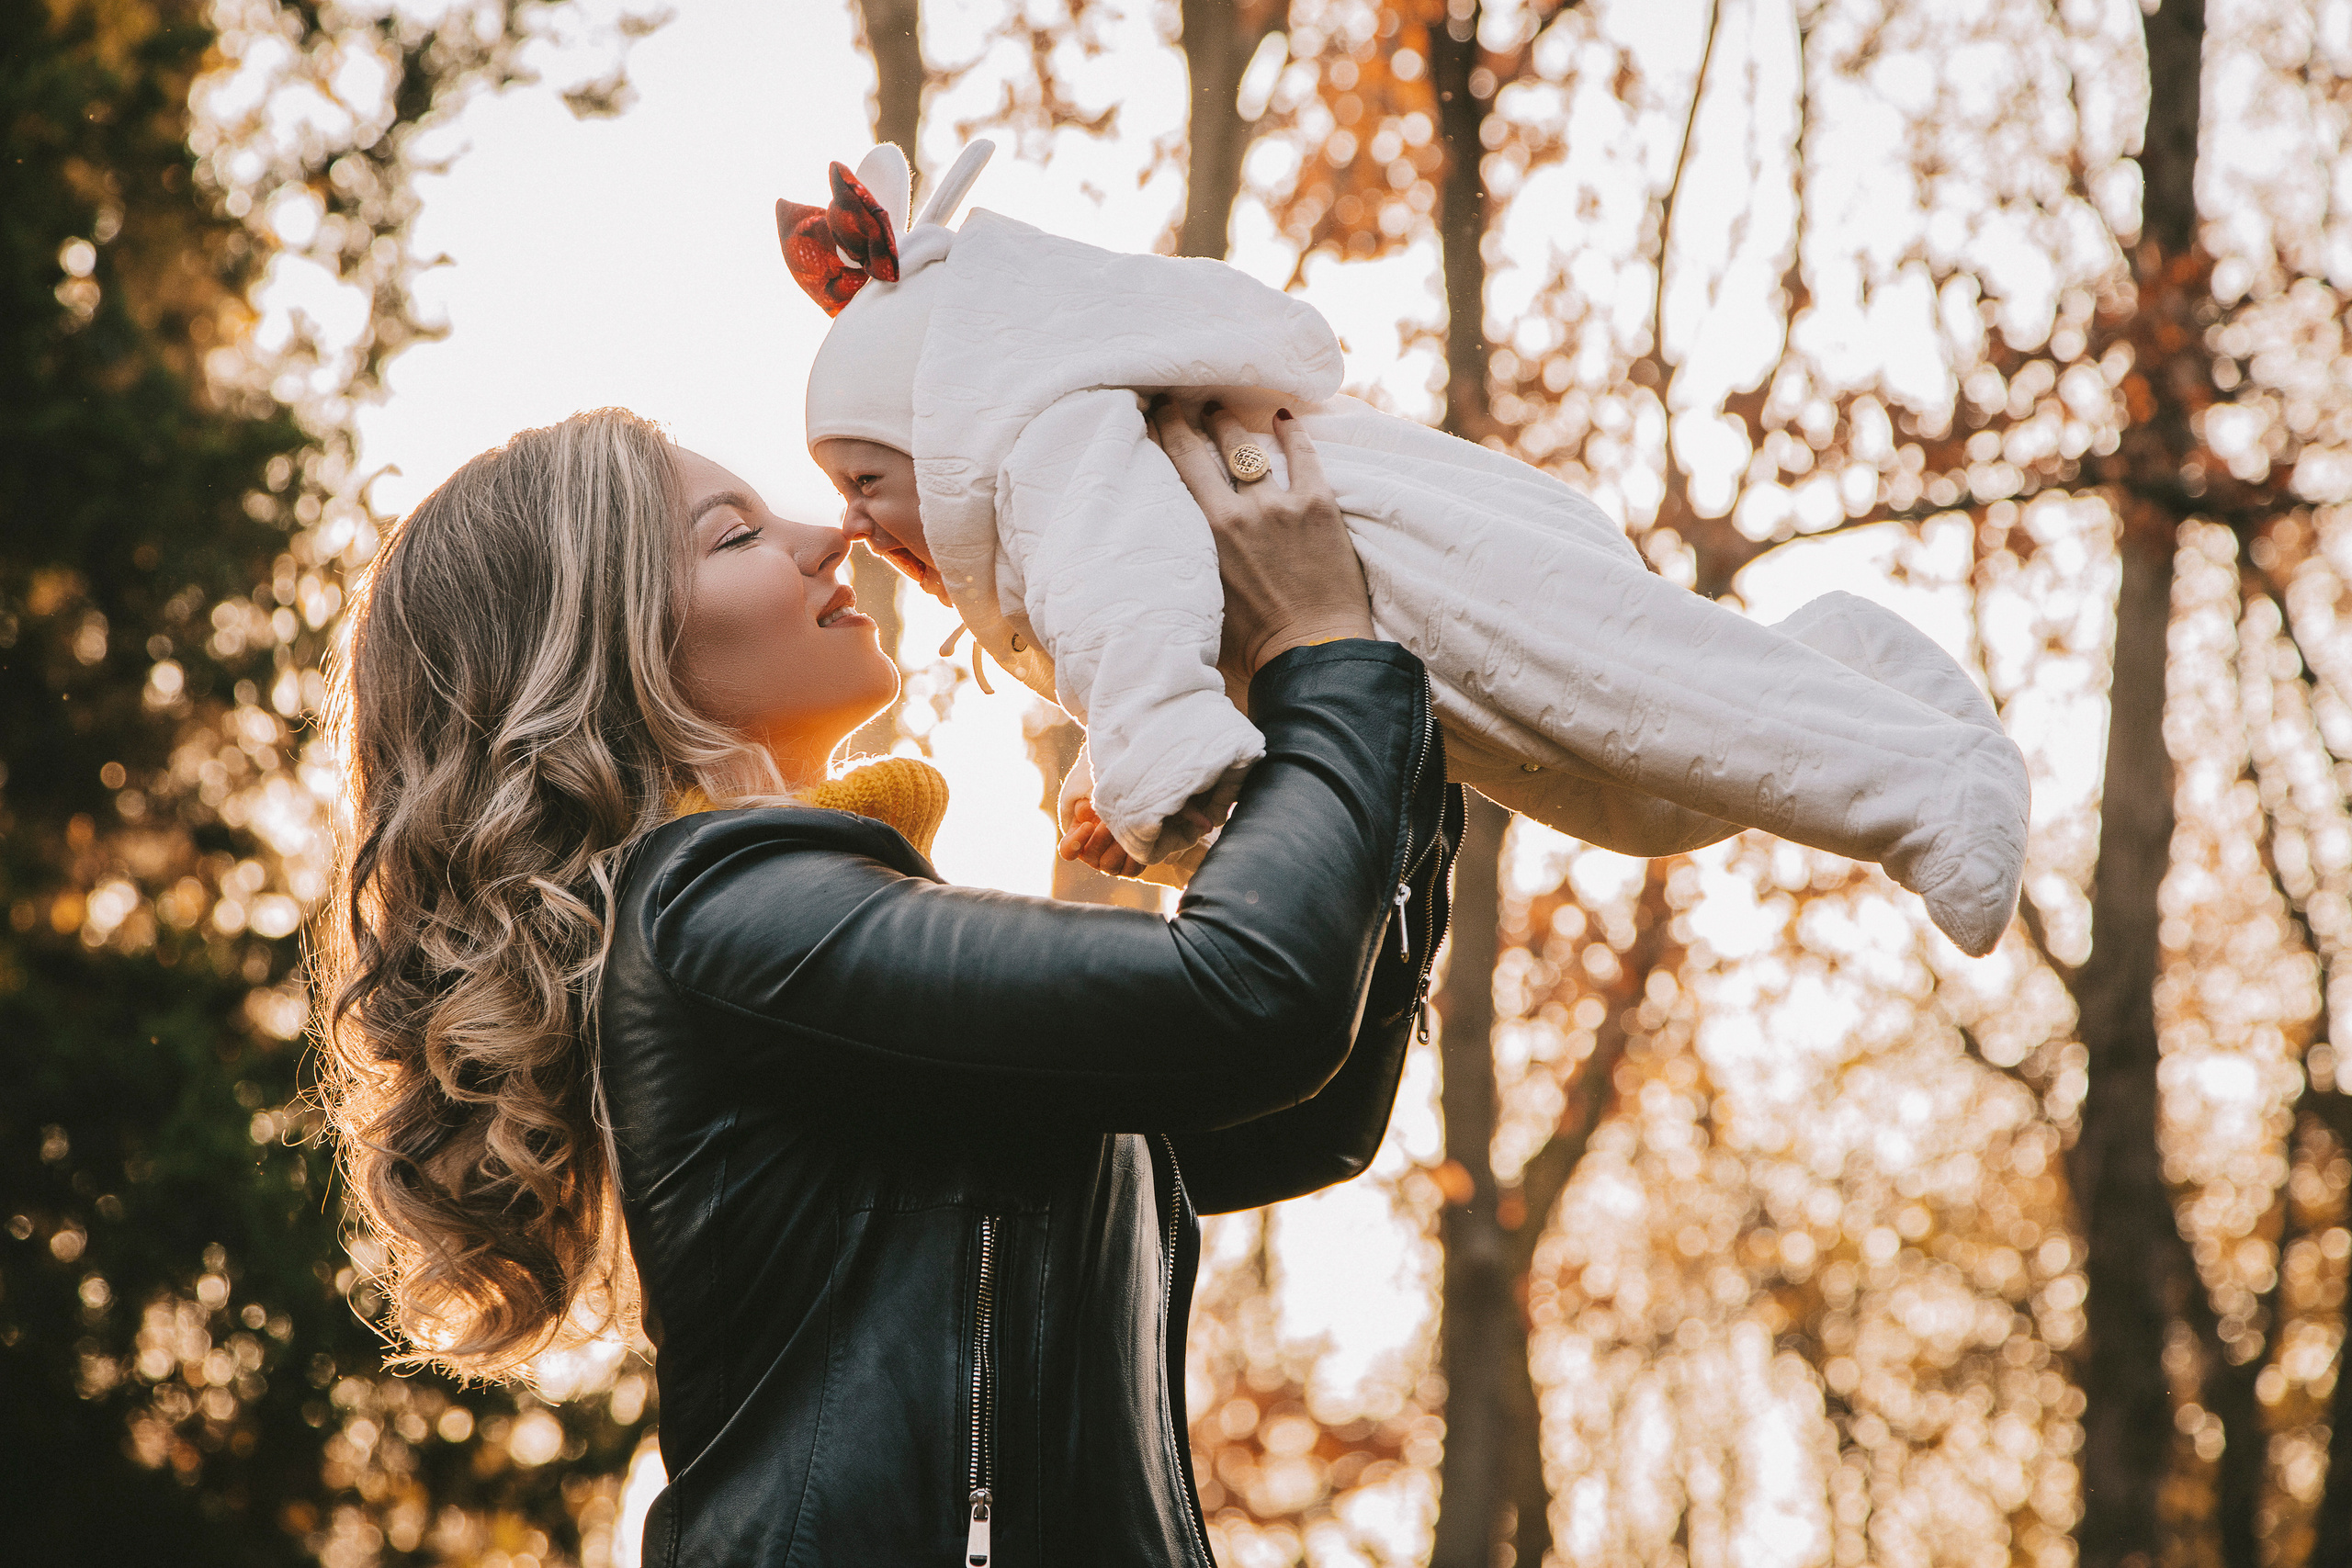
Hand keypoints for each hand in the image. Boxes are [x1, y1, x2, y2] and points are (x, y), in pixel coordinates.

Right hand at [1057, 796, 1146, 876]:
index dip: (1076, 841)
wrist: (1130, 813)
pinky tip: (1140, 838)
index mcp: (1077, 841)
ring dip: (1119, 844)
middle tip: (1113, 820)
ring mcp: (1110, 865)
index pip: (1068, 850)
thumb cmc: (1106, 806)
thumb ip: (1086, 805)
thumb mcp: (1092, 802)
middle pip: (1091, 855)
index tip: (1088, 825)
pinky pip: (1130, 868)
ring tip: (1128, 827)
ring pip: (1110, 863)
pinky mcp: (1128, 869)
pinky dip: (1135, 853)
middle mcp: (1092, 857)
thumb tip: (1087, 808)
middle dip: (1103, 837)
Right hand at [1150, 398, 1374, 675]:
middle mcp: (1241, 510)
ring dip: (1234, 424)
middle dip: (1193, 418)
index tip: (1156, 413)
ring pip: (1252, 447)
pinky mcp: (1319, 507)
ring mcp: (1283, 505)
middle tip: (1184, 400)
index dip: (1165, 433)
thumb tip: (1162, 551)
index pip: (1179, 465)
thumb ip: (1188, 565)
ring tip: (1223, 408)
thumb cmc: (1253, 644)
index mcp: (1207, 531)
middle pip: (1211, 447)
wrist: (1312, 654)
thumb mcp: (1202, 600)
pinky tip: (1285, 417)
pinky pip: (1305, 457)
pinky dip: (1293, 433)